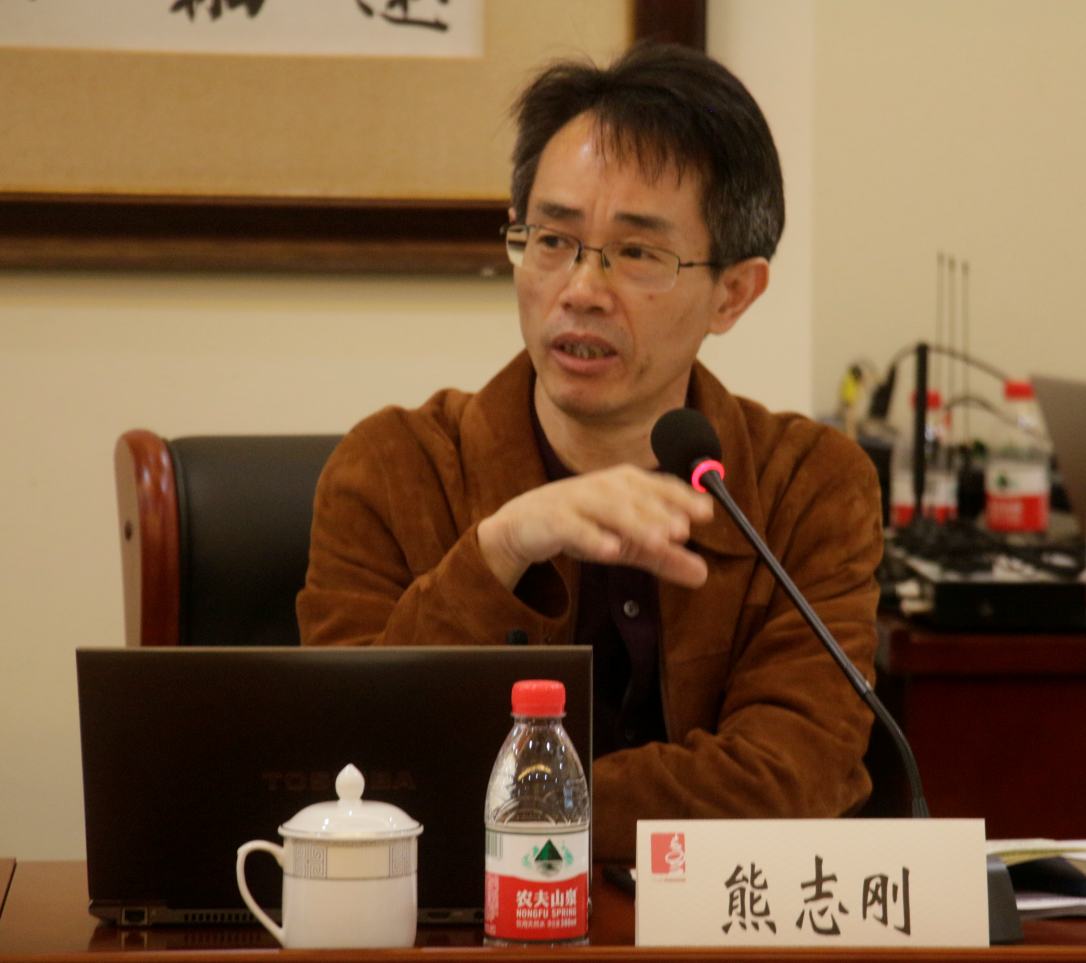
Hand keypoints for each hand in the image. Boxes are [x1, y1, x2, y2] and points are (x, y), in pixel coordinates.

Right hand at [477, 465, 713, 590]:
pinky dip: (591, 537)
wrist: (522, 526)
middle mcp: (601, 486)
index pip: (657, 486)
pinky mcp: (551, 519)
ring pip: (608, 509)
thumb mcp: (626, 544)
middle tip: (683, 530)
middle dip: (659, 512)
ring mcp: (575, 500)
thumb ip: (663, 557)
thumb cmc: (581, 527)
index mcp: (623, 484)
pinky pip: (573, 527)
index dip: (681, 497)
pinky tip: (609, 551)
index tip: (706, 512)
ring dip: (633, 524)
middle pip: (634, 496)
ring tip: (657, 542)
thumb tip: (703, 574)